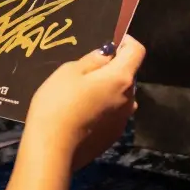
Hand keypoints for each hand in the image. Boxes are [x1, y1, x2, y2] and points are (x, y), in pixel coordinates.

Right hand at [22, 35, 145, 170]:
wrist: (52, 148)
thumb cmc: (58, 102)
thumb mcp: (69, 72)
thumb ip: (93, 60)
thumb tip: (107, 55)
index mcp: (121, 78)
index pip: (137, 51)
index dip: (126, 41)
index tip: (110, 41)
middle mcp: (129, 99)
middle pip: (128, 75)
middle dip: (113, 67)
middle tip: (87, 69)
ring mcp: (123, 120)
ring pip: (121, 96)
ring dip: (109, 89)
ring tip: (83, 93)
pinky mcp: (113, 136)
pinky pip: (113, 113)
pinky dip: (104, 108)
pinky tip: (82, 113)